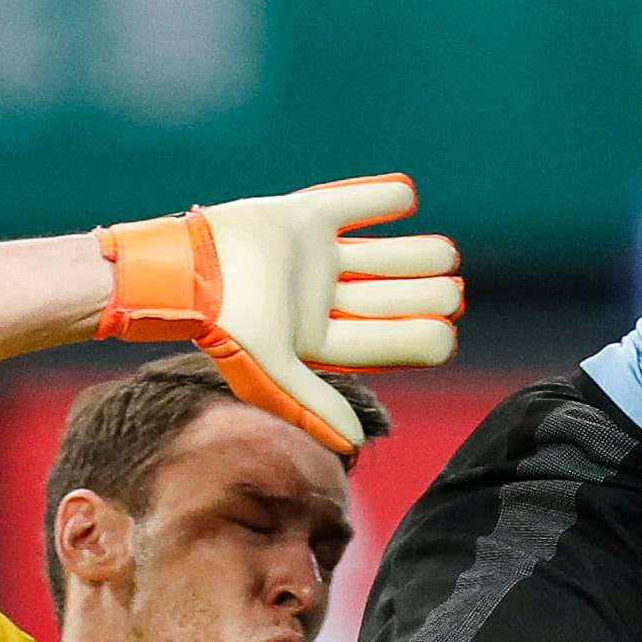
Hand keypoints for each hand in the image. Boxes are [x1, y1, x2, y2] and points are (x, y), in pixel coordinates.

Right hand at [95, 177, 460, 453]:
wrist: (186, 271)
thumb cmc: (226, 328)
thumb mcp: (270, 373)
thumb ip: (313, 405)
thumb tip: (358, 443)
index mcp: (320, 338)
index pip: (383, 342)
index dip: (419, 338)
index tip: (449, 334)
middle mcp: (323, 300)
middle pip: (387, 299)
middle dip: (424, 295)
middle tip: (455, 291)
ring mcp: (315, 259)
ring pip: (379, 256)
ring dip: (414, 253)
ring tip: (446, 252)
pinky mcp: (301, 218)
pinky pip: (350, 206)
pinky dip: (380, 200)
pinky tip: (408, 198)